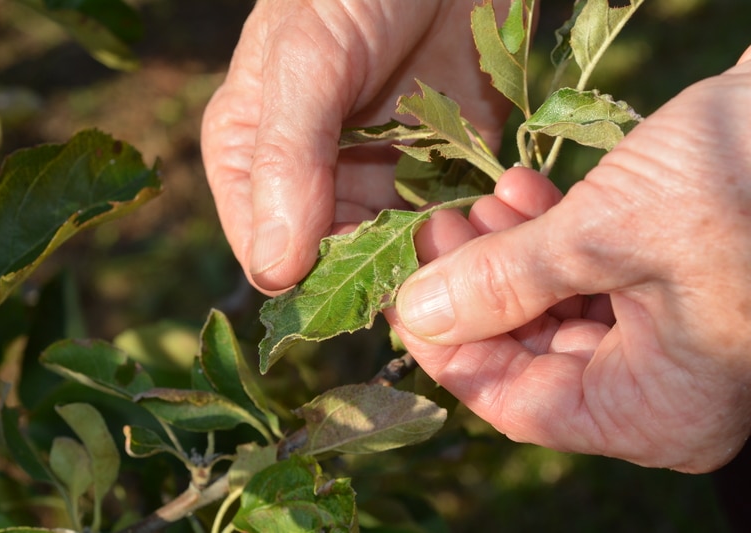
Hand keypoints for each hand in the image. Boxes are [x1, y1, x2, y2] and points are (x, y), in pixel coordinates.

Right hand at [201, 0, 511, 293]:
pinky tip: (493, 212)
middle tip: (433, 249)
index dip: (315, 278)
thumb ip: (286, 160)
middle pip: (338, 267)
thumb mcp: (305, 60)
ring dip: (434, 258)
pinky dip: (470, 232)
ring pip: (398, 258)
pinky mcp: (435, 173)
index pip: (269, 254)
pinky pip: (447, 228)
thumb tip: (272, 274)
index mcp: (251, 162)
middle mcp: (310, 185)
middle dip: (385, 271)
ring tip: (468, 225)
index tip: (368, 276)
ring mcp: (376, 182)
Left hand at [389, 48, 750, 472]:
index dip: (448, 352)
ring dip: (506, 256)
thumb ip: (504, 281)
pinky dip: (546, 238)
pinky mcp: (663, 284)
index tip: (401, 298)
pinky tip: (518, 191)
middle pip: (528, 354)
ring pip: (549, 309)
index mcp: (655, 410)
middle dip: (474, 290)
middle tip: (433, 233)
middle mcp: (658, 386)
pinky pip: (583, 276)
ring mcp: (664, 335)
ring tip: (472, 204)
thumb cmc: (740, 180)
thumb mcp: (606, 236)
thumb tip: (417, 313)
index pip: (516, 402)